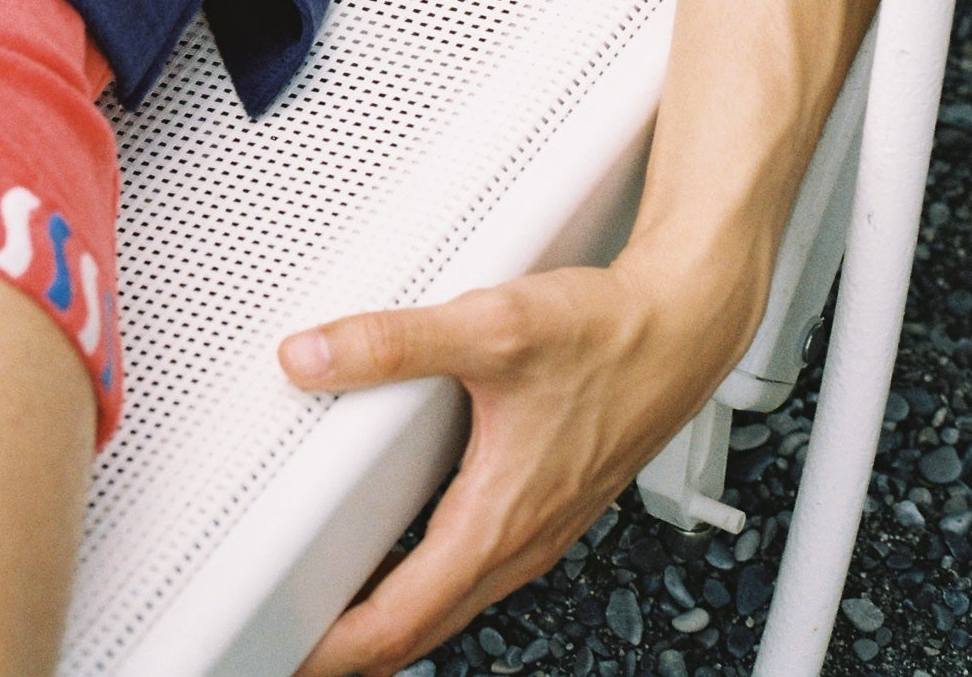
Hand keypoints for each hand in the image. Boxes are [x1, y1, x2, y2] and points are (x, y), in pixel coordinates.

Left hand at [278, 251, 759, 674]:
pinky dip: (431, 586)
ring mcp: (537, 532)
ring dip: (394, 621)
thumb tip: (311, 356)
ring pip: (452, 604)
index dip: (337, 651)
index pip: (401, 621)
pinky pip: (478, 573)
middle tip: (298, 648)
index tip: (292, 657)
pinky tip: (409, 557)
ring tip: (338, 616)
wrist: (679, 330)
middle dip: (357, 650)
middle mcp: (519, 543)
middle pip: (422, 629)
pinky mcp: (548, 510)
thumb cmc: (606, 339)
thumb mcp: (489, 328)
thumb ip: (393, 341)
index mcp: (498, 521)